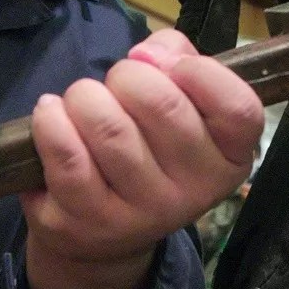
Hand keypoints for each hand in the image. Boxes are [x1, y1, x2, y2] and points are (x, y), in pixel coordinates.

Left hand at [23, 30, 262, 270]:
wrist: (103, 232)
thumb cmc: (147, 146)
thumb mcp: (179, 101)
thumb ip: (176, 56)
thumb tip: (146, 56)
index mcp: (230, 157)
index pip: (237, 108)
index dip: (199, 71)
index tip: (169, 66)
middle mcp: (196, 191)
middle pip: (163, 105)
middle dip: (127, 76)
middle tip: (117, 85)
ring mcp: (144, 213)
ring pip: (109, 128)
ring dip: (84, 98)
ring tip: (82, 102)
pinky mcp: (91, 222)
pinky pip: (68, 156)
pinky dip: (51, 121)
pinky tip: (51, 115)